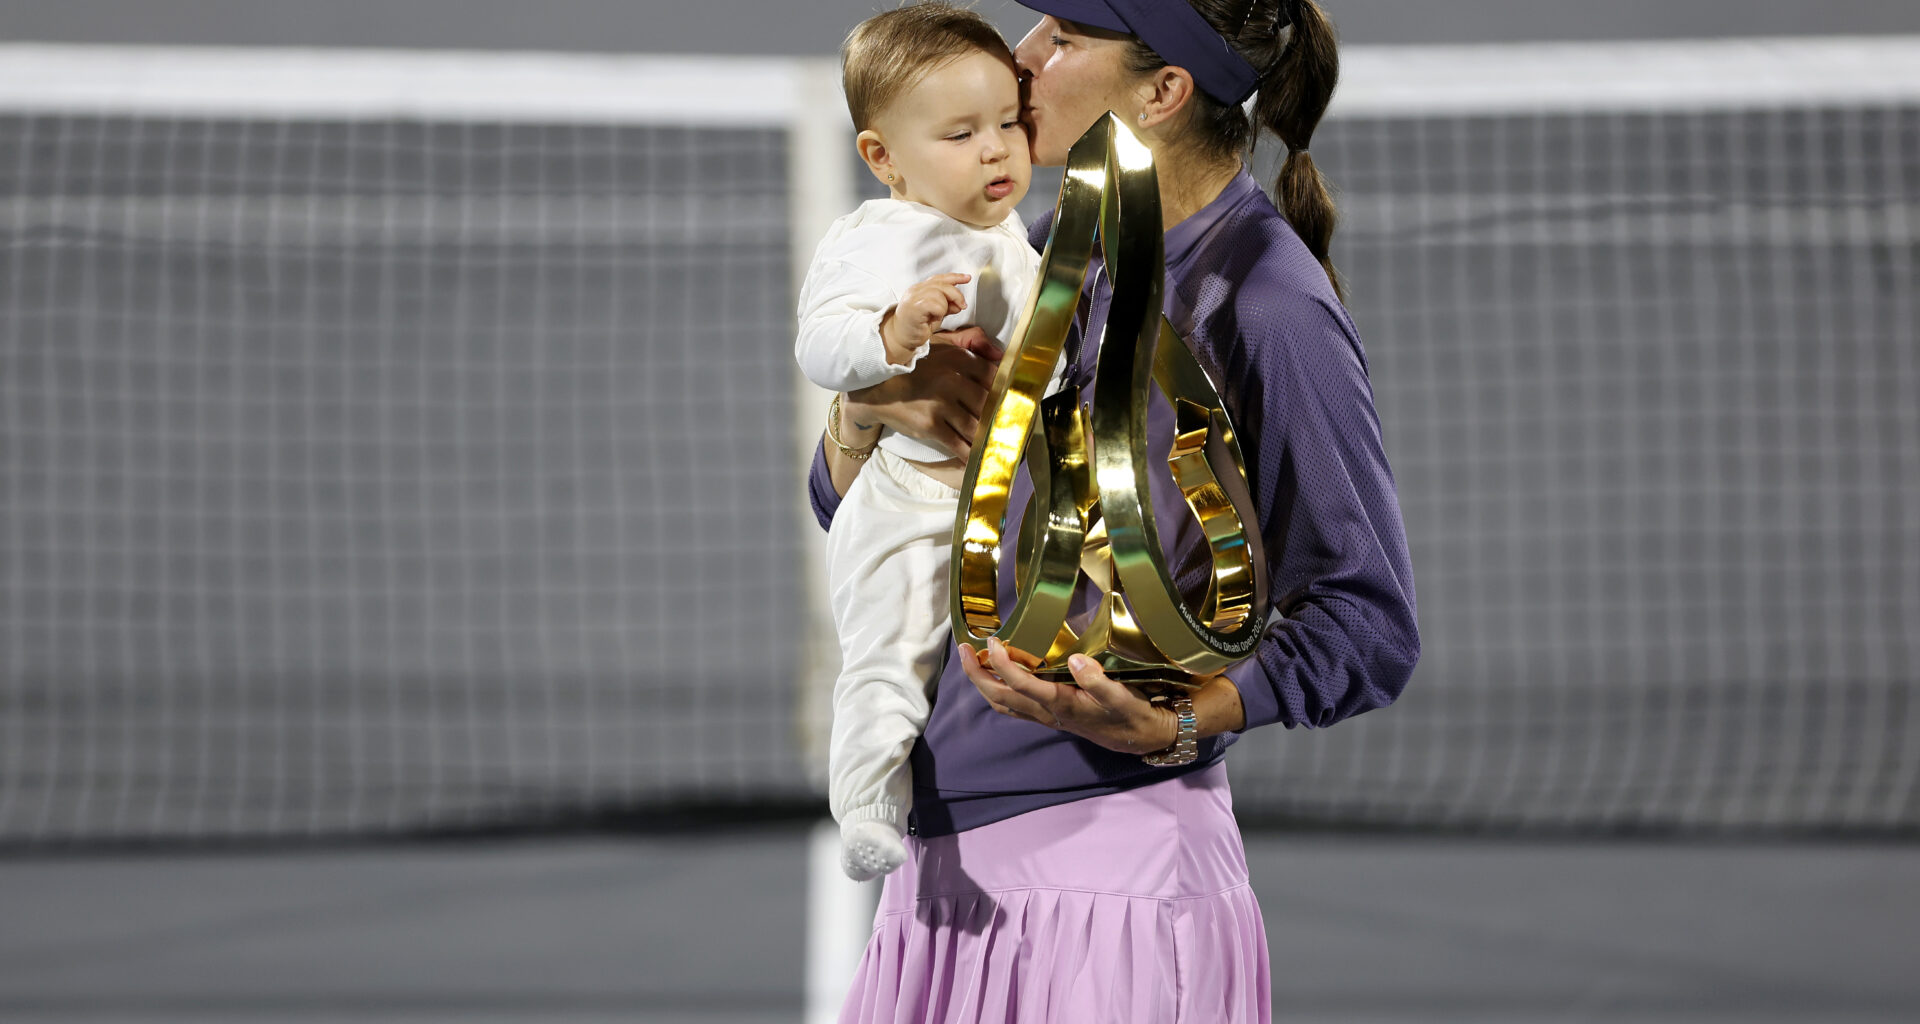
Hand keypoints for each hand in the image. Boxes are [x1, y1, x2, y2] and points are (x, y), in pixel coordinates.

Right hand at [845, 326, 1000, 458]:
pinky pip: (957, 443)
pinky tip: (976, 460)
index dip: (1007, 391)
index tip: (1016, 403)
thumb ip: (968, 344)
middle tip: (1011, 430)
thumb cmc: (911, 366)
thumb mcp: (939, 347)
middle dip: (1000, 419)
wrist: (875, 387)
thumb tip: (1000, 355)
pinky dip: (968, 454)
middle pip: (988, 404)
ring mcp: (941, 403)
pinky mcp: (930, 425)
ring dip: (986, 439)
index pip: (993, 376)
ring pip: (975, 426)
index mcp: (958, 359)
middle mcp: (952, 380)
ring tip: (997, 447)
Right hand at [880, 273, 969, 364]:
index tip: (967, 278)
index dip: (955, 277)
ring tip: (939, 315)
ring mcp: (913, 298)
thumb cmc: (915, 327)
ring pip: (938, 293)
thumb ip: (946, 306)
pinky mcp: (914, 307)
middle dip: (956, 294)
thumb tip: (959, 303)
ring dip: (945, 306)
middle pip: (941, 284)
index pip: (939, 278)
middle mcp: (915, 290)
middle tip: (961, 306)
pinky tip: (935, 317)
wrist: (900, 338)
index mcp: (920, 289)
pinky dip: (939, 311)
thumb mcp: (935, 314)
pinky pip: (934, 304)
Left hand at [956, 638, 1178, 756]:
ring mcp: (1045, 717)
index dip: (1002, 663)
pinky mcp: (1048, 715)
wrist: (1140, 737)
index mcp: (1062, 705)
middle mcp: (1047, 713)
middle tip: (963, 649)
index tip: (992, 641)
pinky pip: (1012, 706)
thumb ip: (1099, 681)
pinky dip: (997, 690)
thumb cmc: (1131, 714)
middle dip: (977, 675)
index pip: (1021, 684)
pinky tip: (995, 675)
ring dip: (982, 683)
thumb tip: (1075, 660)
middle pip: (999, 697)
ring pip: (1002, 704)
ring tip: (971, 659)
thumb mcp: (1122, 697)